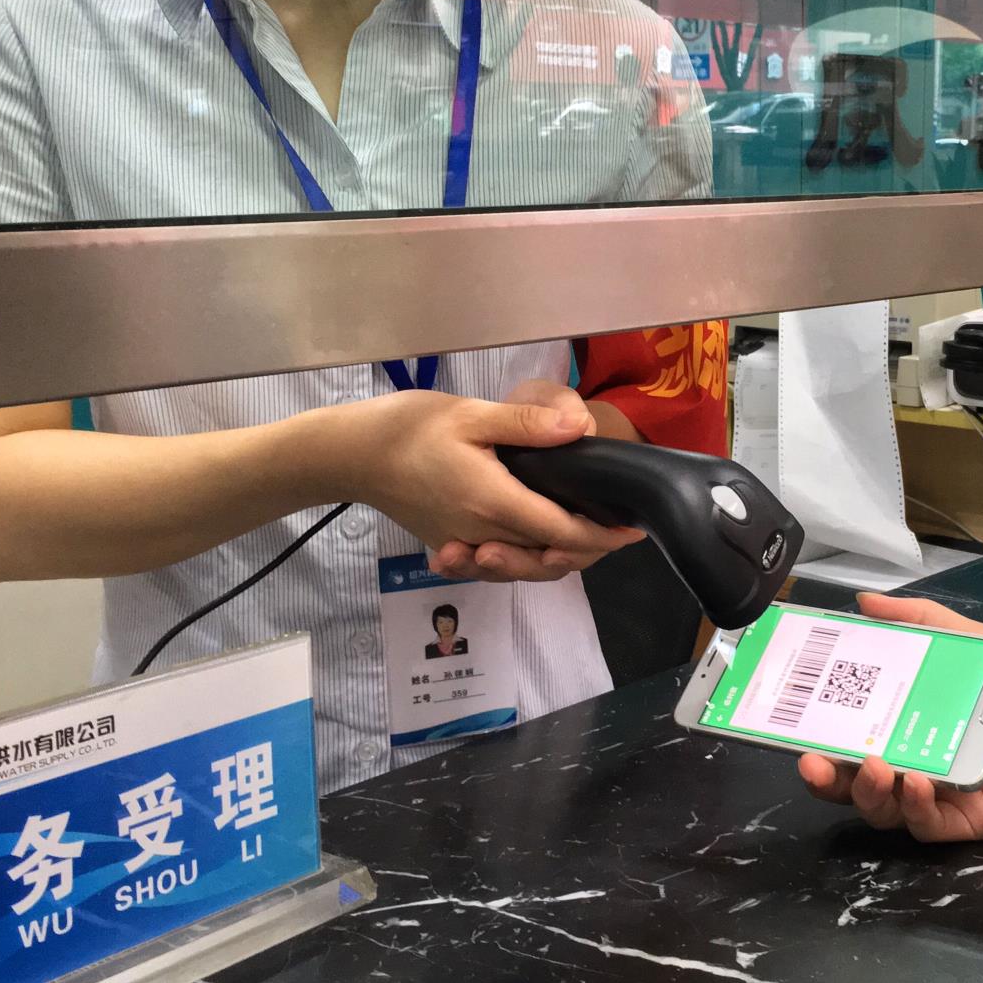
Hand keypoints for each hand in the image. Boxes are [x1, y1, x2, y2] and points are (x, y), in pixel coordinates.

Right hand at [310, 389, 639, 583]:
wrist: (349, 455)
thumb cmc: (408, 428)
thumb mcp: (471, 414)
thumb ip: (527, 425)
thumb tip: (580, 429)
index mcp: (493, 503)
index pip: (563, 533)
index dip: (603, 535)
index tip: (633, 528)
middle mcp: (481, 534)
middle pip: (548, 559)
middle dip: (587, 552)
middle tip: (616, 533)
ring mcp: (463, 544)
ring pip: (523, 567)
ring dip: (555, 562)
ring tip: (581, 543)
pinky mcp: (448, 545)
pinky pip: (494, 565)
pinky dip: (520, 563)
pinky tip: (534, 548)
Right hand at [797, 594, 982, 841]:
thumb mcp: (980, 643)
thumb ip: (924, 622)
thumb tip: (865, 601)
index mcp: (917, 719)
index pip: (855, 728)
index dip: (819, 727)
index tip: (790, 715)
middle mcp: (921, 758)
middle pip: (857, 777)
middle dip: (826, 775)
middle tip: (810, 761)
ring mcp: (943, 795)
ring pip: (884, 807)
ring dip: (867, 790)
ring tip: (873, 766)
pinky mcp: (969, 823)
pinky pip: (927, 825)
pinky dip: (913, 806)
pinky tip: (914, 782)